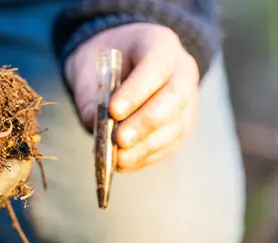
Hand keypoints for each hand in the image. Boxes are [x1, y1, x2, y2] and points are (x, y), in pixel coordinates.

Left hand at [65, 23, 199, 172]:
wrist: (124, 60)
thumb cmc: (105, 61)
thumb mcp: (89, 65)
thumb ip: (89, 92)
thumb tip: (94, 123)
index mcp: (160, 44)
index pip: (156, 66)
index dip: (137, 91)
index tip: (113, 111)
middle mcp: (182, 71)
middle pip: (174, 98)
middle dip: (145, 122)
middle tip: (119, 140)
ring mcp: (188, 99)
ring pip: (176, 125)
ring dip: (146, 146)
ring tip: (119, 159)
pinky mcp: (183, 124)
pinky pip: (171, 144)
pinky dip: (148, 156)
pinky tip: (126, 163)